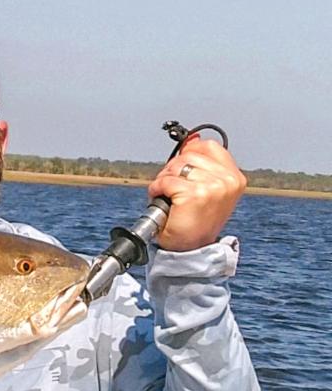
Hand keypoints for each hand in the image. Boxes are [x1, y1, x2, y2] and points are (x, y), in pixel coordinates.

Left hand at [148, 134, 245, 251]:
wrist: (190, 251)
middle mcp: (227, 180)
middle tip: (169, 187)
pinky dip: (157, 189)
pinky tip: (160, 200)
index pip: (208, 146)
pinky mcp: (194, 194)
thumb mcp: (206, 190)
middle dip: (172, 169)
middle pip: (188, 155)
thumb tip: (191, 139)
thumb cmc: (195, 223)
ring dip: (164, 179)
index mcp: (234, 177)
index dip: (189, 151)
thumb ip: (202, 165)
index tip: (180, 166)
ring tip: (167, 195)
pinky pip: (166, 181)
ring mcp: (212, 186)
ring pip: (176, 166)